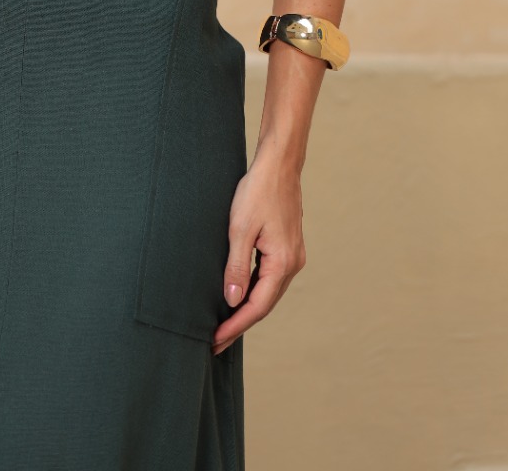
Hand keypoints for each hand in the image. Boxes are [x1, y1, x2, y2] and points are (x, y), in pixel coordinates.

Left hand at [211, 149, 306, 354]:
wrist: (279, 165)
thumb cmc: (258, 192)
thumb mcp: (240, 229)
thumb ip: (236, 267)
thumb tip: (232, 301)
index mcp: (283, 263)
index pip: (257, 306)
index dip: (235, 325)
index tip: (215, 340)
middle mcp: (292, 264)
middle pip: (264, 304)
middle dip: (239, 323)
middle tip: (214, 342)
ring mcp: (292, 256)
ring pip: (267, 292)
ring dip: (246, 309)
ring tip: (223, 325)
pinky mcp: (287, 247)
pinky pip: (269, 278)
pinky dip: (253, 291)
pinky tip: (238, 296)